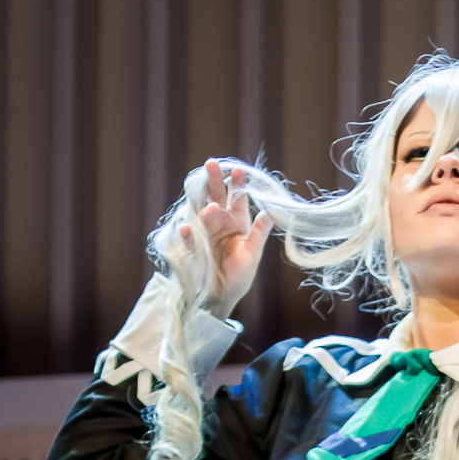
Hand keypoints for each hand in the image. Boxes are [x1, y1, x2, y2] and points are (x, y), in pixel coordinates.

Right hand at [178, 159, 271, 315]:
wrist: (223, 295)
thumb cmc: (240, 274)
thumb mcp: (252, 253)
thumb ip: (258, 234)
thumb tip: (270, 214)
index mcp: (236, 219)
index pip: (237, 196)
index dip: (238, 183)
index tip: (239, 171)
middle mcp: (218, 220)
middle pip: (215, 195)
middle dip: (213, 180)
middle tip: (211, 164)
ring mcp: (204, 231)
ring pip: (201, 213)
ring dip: (204, 209)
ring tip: (211, 208)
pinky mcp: (193, 247)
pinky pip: (190, 239)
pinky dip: (188, 235)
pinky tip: (187, 230)